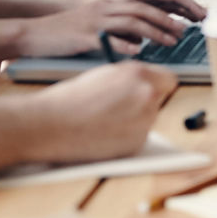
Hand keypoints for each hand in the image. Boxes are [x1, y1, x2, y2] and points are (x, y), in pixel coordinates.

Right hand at [21, 0, 207, 56]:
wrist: (35, 32)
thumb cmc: (69, 30)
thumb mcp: (98, 23)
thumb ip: (121, 26)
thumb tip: (144, 39)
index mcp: (112, 1)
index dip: (174, 2)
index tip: (194, 13)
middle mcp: (107, 6)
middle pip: (146, 8)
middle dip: (171, 17)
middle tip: (189, 29)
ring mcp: (96, 20)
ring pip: (132, 21)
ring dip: (156, 31)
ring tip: (173, 41)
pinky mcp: (84, 36)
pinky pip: (109, 39)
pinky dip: (126, 45)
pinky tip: (139, 53)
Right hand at [31, 61, 177, 163]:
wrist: (49, 125)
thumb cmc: (68, 99)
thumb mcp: (103, 75)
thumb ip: (127, 77)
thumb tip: (142, 83)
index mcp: (137, 73)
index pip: (167, 79)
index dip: (156, 84)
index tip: (149, 89)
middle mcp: (147, 95)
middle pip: (159, 99)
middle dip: (145, 102)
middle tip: (121, 107)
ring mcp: (144, 121)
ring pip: (148, 119)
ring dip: (134, 120)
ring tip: (103, 121)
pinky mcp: (137, 143)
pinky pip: (138, 137)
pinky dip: (125, 137)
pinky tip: (102, 134)